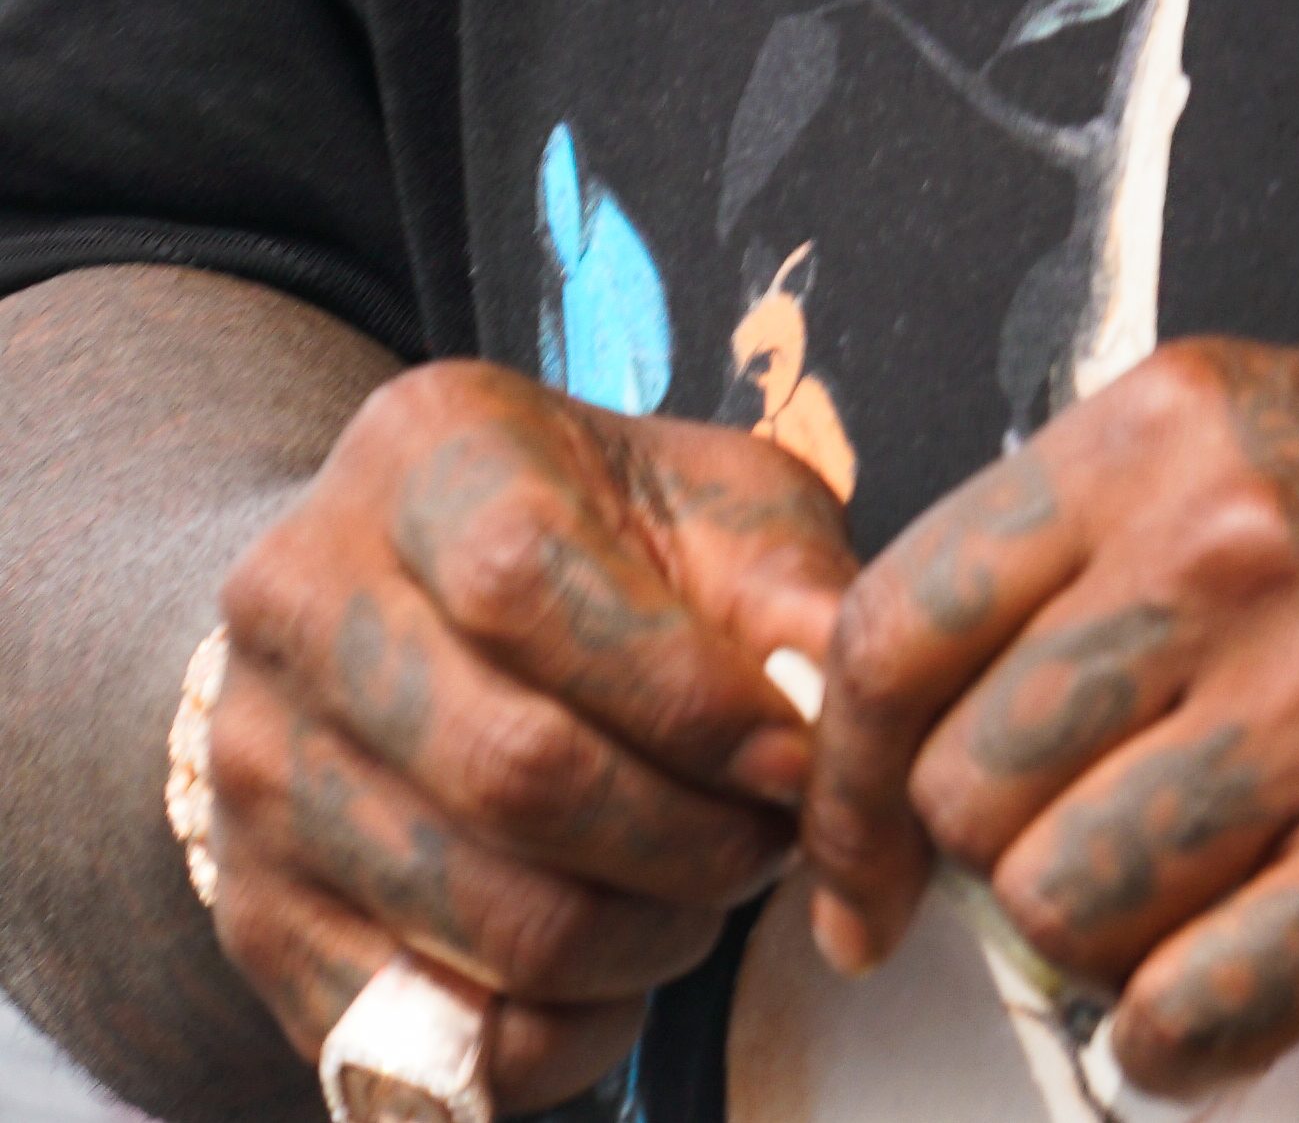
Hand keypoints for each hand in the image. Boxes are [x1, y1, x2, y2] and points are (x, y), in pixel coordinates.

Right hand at [199, 362, 855, 1106]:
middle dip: (688, 837)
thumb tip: (849, 704)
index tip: (793, 756)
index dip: (684, 695)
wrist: (395, 610)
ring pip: (486, 920)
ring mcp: (259, 771)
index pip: (527, 581)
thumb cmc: (593, 544)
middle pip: (511, 769)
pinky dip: (565, 1032)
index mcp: (418, 454)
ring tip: (710, 888)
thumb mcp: (704, 505)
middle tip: (770, 841)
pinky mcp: (254, 923)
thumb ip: (788, 588)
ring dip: (646, 936)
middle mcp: (300, 603)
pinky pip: (433, 1039)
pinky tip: (622, 966)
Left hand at [798, 343, 1298, 1088]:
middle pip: (969, 790)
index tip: (860, 871)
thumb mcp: (1291, 441)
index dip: (842, 780)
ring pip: (1060, 912)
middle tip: (1121, 859)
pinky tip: (1258, 983)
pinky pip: (1179, 1023)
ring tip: (1218, 897)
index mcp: (1178, 429)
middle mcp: (1230, 547)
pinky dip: (1187, 1043)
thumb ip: (1107, 550)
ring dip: (1115, 947)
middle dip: (1016, 861)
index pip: (901, 624)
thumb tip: (904, 721)